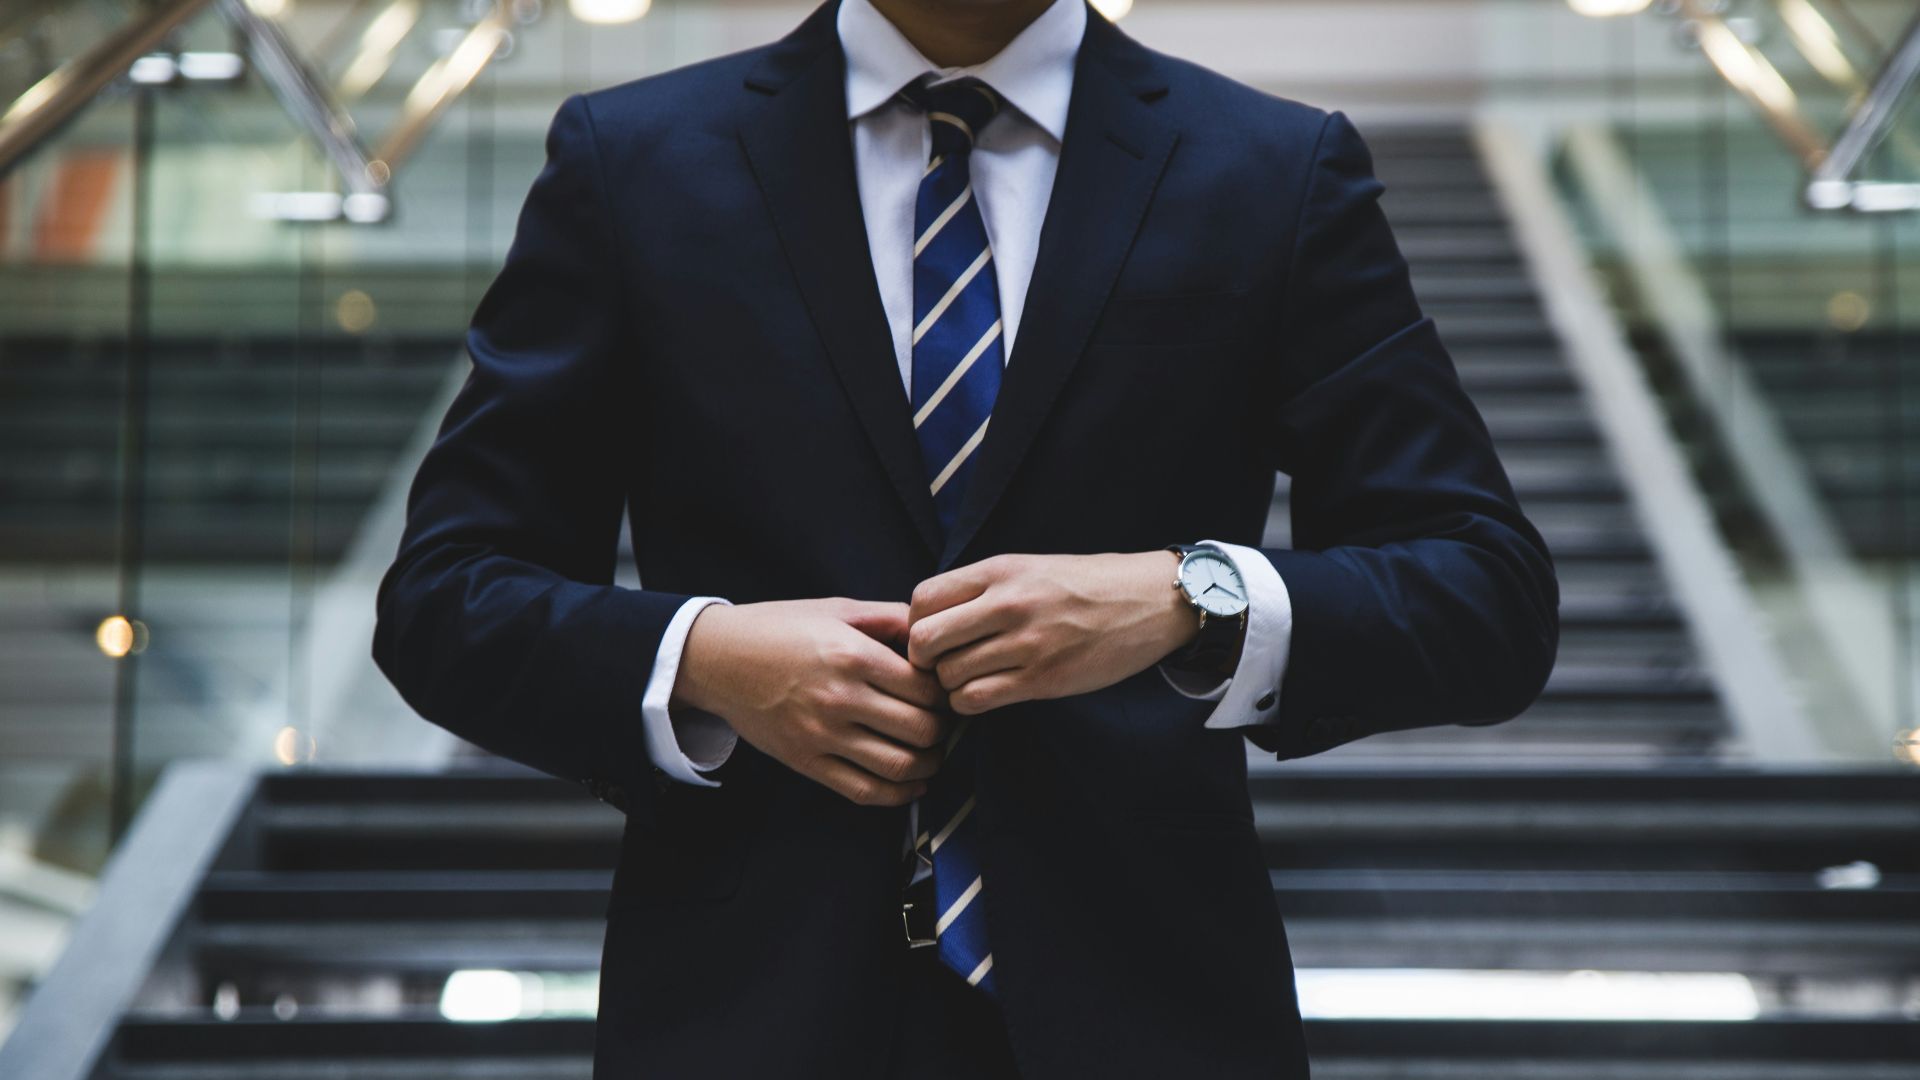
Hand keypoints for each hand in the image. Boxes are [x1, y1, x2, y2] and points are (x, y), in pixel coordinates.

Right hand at [672, 598, 950, 805]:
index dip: (946, 693)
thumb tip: (935, 631)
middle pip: (921, 729)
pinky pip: (863, 790)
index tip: (946, 691)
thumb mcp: (837, 609)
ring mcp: (822, 735)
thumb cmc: (780, 628)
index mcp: (853, 655)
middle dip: (943, 730)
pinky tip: (912, 784)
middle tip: (945, 723)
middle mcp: (840, 698)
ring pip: (899, 766)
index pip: (926, 688)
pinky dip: (898, 795)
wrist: (718, 659)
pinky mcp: (806, 761)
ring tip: (933, 753)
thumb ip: (890, 618)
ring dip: (929, 765)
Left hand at [907, 552, 1199, 714]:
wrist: (1149, 601)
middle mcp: (1007, 604)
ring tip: (969, 679)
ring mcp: (1026, 644)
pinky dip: (970, 703)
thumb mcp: (1029, 567)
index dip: (915, 623)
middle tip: (941, 664)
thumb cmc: (1086, 585)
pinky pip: (977, 699)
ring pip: (948, 676)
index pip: (922, 599)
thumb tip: (930, 617)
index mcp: (1000, 570)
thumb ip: (982, 588)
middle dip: (923, 659)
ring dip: (949, 685)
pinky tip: (985, 694)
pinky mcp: (1043, 679)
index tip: (932, 635)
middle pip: (924, 640)